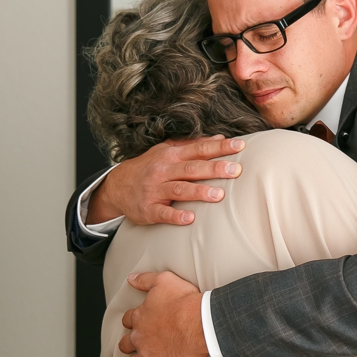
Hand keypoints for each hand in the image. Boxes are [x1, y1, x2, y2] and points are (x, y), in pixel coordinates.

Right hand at [88, 135, 245, 225]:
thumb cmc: (149, 167)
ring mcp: (155, 190)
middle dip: (214, 169)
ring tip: (219, 195)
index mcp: (171, 155)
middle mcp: (163, 170)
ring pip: (179, 189)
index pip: (199, 149)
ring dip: (199, 192)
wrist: (116, 186)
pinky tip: (190, 218)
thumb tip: (219, 138)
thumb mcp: (167, 150)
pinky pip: (162, 213)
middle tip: (236, 170)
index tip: (240, 146)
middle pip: (191, 168)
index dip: (220, 147)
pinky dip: (175, 215)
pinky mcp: (148, 209)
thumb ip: (193, 145)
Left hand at [120, 271, 207, 356]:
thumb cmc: (185, 301)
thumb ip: (145, 279)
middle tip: (134, 347)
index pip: (129, 320)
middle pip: (126, 345)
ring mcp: (149, 356)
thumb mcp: (164, 281)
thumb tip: (130, 278)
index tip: (137, 323)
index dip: (132, 322)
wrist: (201, 322)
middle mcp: (140, 338)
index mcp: (140, 317)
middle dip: (128, 346)